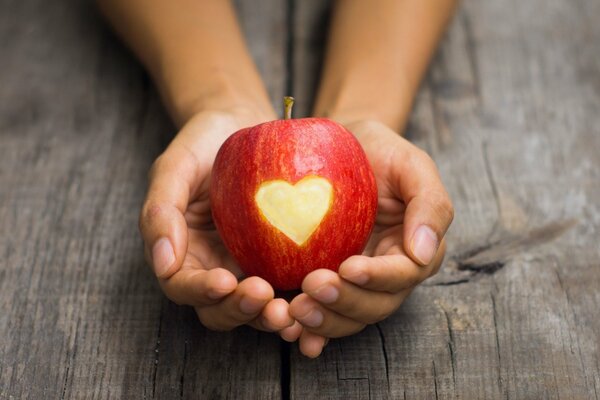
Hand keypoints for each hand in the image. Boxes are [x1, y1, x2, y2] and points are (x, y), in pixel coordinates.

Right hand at [139, 108, 294, 332]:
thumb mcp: (173, 168)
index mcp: (182, 252)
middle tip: (262, 296)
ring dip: (268, 315)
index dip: (200, 291)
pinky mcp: (279, 260)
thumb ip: (159, 212)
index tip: (224, 282)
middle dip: (238, 310)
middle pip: (219, 309)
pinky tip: (316, 295)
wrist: (241, 124)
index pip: (183, 286)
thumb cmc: (202, 143)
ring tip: (288, 310)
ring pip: (254, 307)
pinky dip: (298, 299)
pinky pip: (288, 286)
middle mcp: (213, 267)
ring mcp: (247, 266)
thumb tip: (163, 263)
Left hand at [285, 119, 453, 356]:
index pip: (403, 274)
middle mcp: (387, 274)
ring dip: (324, 321)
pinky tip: (289, 331)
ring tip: (295, 311)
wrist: (334, 148)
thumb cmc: (376, 151)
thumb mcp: (410, 164)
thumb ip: (429, 204)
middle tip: (311, 287)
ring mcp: (355, 283)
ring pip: (347, 317)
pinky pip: (321, 312)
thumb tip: (424, 252)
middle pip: (374, 305)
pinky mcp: (327, 282)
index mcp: (414, 250)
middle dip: (345, 303)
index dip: (379, 277)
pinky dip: (308, 329)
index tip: (349, 268)